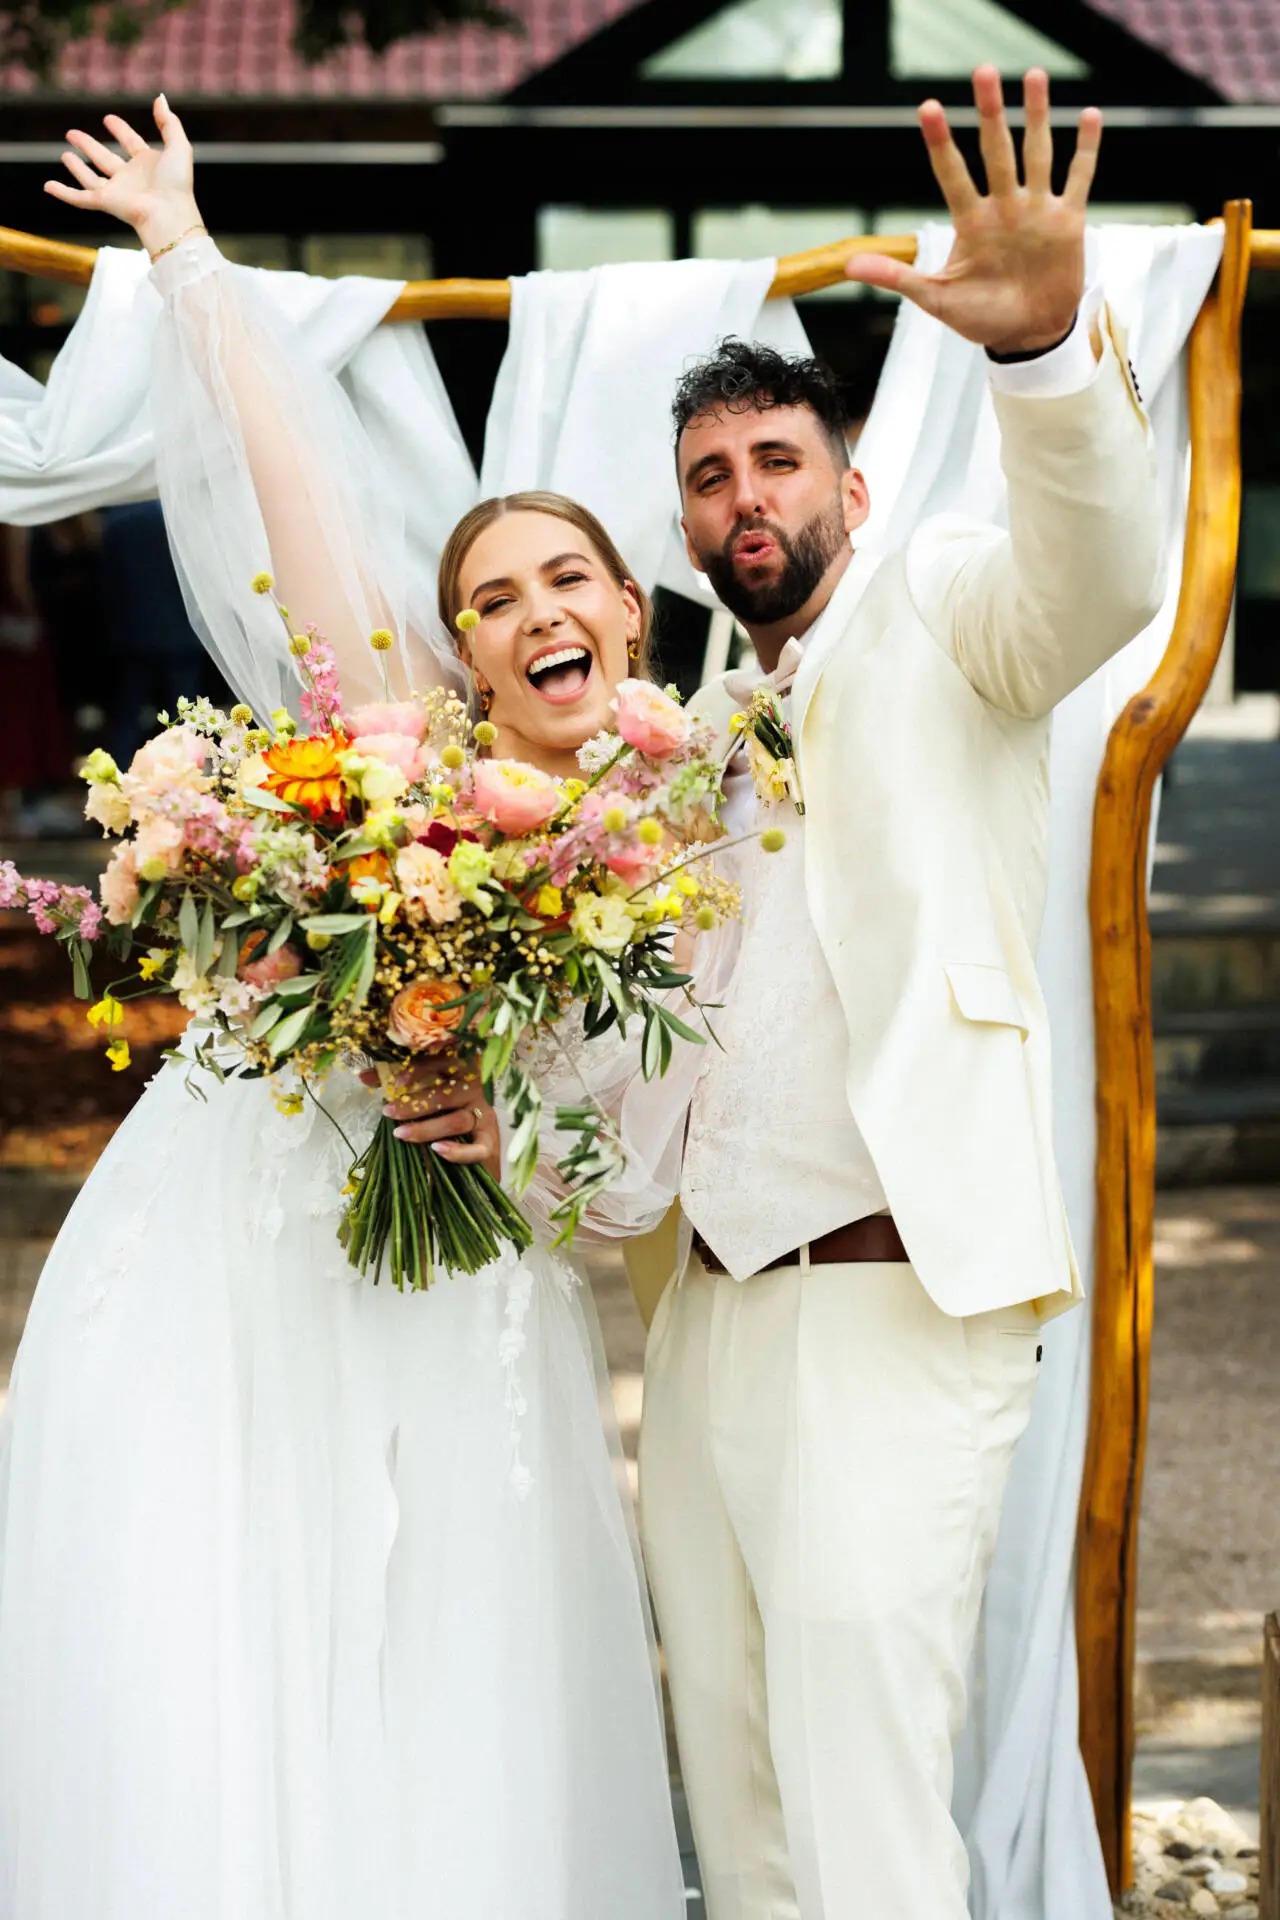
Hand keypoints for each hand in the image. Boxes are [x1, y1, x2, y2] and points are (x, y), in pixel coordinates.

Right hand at [43, 94, 201, 259]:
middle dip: (89, 146)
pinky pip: (80, 198)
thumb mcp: (179, 146)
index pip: (131, 143)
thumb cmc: (177, 183)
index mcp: (148, 165)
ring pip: (90, 178)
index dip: (121, 131)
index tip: (109, 119)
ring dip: (76, 167)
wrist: (169, 212)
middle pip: (105, 159)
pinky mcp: (105, 203)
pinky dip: (63, 193)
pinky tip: (48, 187)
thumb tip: (160, 98)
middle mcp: (131, 178)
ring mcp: (117, 191)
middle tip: (72, 133)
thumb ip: (169, 122)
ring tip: (64, 154)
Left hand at [359, 1055, 501, 1180]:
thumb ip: (397, 1084)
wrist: (477, 1143)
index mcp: (459, 1072)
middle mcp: (474, 1090)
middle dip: (415, 1104)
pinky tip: (437, 1150)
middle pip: (446, 1094)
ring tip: (401, 1134)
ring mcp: (484, 1115)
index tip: (394, 1083)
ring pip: (457, 1121)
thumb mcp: (423, 1092)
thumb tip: (363, 1076)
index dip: (418, 1071)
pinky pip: (477, 1148)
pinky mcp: (489, 1141)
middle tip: (389, 1112)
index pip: (442, 1063)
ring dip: (427, 1129)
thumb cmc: (446, 1110)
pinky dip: (458, 1151)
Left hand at [844, 67, 1099, 354]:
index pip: (952, 174)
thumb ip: (897, 278)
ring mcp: (1035, 211)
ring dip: (1037, 115)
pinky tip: (1089, 116)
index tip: (928, 107)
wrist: (1026, 335)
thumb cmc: (981, 317)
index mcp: (971, 222)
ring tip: (1034, 75)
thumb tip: (849, 265)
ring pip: (1036, 152)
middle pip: (995, 150)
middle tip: (982, 71)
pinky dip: (1086, 148)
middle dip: (990, 113)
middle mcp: (1003, 207)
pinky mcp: (1066, 221)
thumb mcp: (935, 300)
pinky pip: (1078, 178)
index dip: (941, 143)